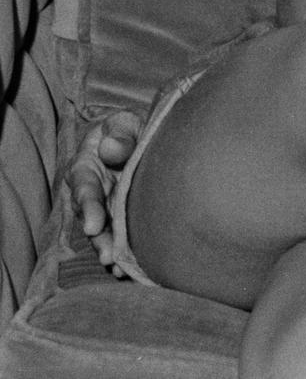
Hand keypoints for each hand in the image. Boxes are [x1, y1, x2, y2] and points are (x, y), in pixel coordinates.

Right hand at [67, 111, 144, 263]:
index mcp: (85, 167)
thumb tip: (111, 147)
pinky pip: (115, 235)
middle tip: (109, 255)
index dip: (88, 208)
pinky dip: (121, 251)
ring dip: (109, 249)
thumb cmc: (126, 129)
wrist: (137, 135)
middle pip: (90, 218)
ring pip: (102, 232)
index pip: (83, 188)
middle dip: (99, 238)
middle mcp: (90, 192)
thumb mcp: (123, 122)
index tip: (92, 226)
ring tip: (119, 267)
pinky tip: (128, 268)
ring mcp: (103, 206)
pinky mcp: (116, 216)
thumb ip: (120, 133)